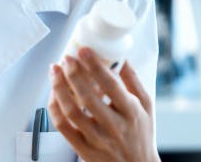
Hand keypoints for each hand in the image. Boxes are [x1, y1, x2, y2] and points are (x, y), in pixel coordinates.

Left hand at [48, 47, 159, 161]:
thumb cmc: (141, 135)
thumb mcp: (147, 107)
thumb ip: (133, 81)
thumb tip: (122, 57)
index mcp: (131, 113)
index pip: (111, 85)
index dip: (95, 66)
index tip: (83, 50)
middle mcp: (114, 127)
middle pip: (88, 98)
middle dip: (74, 74)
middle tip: (66, 58)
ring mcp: (97, 140)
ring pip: (72, 112)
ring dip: (59, 89)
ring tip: (55, 72)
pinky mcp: (84, 150)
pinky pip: (63, 128)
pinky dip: (55, 108)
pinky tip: (53, 94)